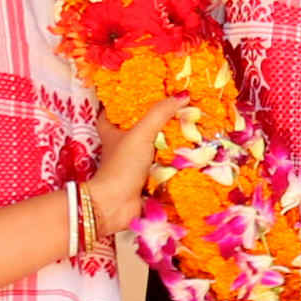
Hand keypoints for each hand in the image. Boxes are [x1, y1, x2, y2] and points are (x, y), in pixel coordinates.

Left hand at [83, 97, 189, 239]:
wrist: (115, 205)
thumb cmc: (121, 166)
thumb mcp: (141, 133)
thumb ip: (160, 113)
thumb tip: (182, 95)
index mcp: (112, 133)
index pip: (111, 113)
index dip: (121, 103)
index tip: (139, 94)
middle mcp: (120, 149)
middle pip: (136, 131)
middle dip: (154, 124)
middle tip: (174, 112)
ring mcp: (131, 167)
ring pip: (150, 151)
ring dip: (166, 145)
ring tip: (188, 131)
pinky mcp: (143, 183)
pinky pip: (161, 171)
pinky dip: (172, 166)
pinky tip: (189, 158)